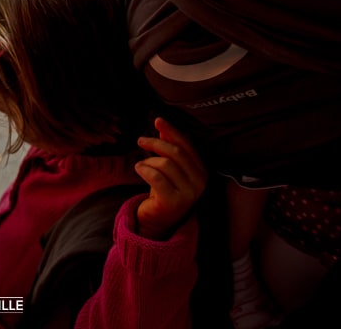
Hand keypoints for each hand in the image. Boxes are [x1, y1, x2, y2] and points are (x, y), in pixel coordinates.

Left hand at [133, 117, 207, 239]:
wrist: (157, 221)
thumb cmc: (163, 190)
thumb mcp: (168, 168)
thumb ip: (168, 148)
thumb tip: (162, 127)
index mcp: (202, 171)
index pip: (187, 145)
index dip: (172, 131)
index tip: (158, 120)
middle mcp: (200, 183)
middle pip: (175, 153)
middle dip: (155, 143)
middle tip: (140, 140)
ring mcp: (188, 194)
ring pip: (164, 164)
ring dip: (148, 161)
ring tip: (141, 165)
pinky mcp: (173, 203)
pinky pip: (155, 177)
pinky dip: (144, 169)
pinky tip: (139, 169)